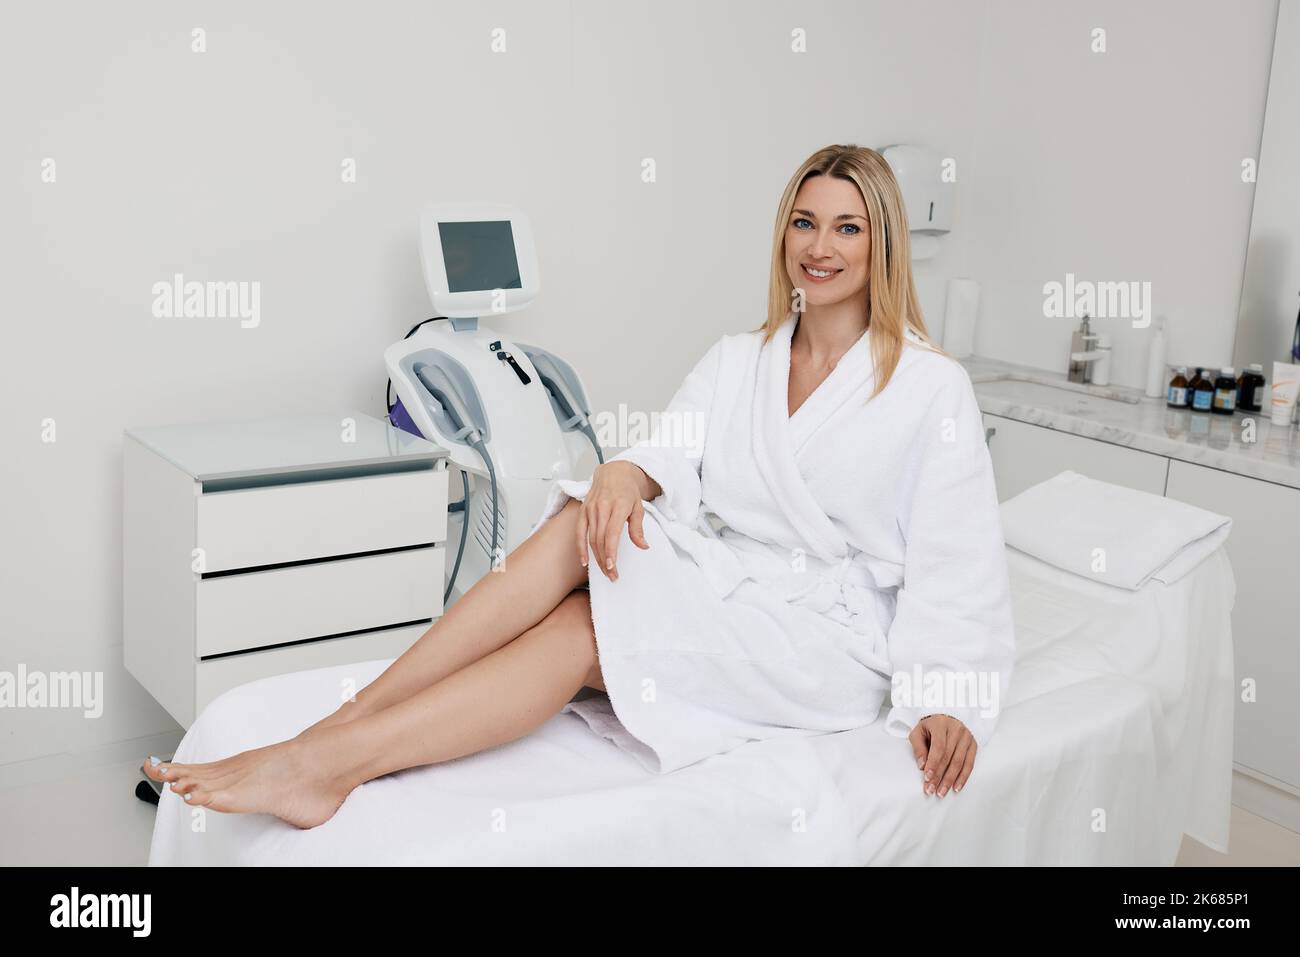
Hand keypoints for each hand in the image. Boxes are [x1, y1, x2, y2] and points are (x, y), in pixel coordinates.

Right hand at [577, 461, 651, 581]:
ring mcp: (591, 509)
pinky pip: (579, 532)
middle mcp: (602, 507)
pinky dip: (581, 548)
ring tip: (605, 571)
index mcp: (618, 505)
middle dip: (605, 560)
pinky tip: (585, 561)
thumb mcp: (638, 507)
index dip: (610, 551)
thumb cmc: (627, 491)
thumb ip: (638, 528)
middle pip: (600, 539)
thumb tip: (643, 546)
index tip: (612, 566)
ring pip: (590, 538)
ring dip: (596, 558)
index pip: (612, 533)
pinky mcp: (583, 511)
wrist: (613, 473)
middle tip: (612, 575)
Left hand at [909, 714, 975, 798]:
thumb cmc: (929, 727)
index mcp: (940, 723)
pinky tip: (956, 787)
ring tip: (942, 792)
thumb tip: (922, 765)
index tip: (927, 778)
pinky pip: (970, 764)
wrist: (944, 718)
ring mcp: (967, 737)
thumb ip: (918, 748)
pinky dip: (963, 777)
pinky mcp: (973, 745)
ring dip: (950, 780)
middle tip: (931, 789)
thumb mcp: (918, 732)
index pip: (939, 747)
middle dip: (939, 776)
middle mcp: (956, 729)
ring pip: (959, 762)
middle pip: (949, 757)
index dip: (933, 764)